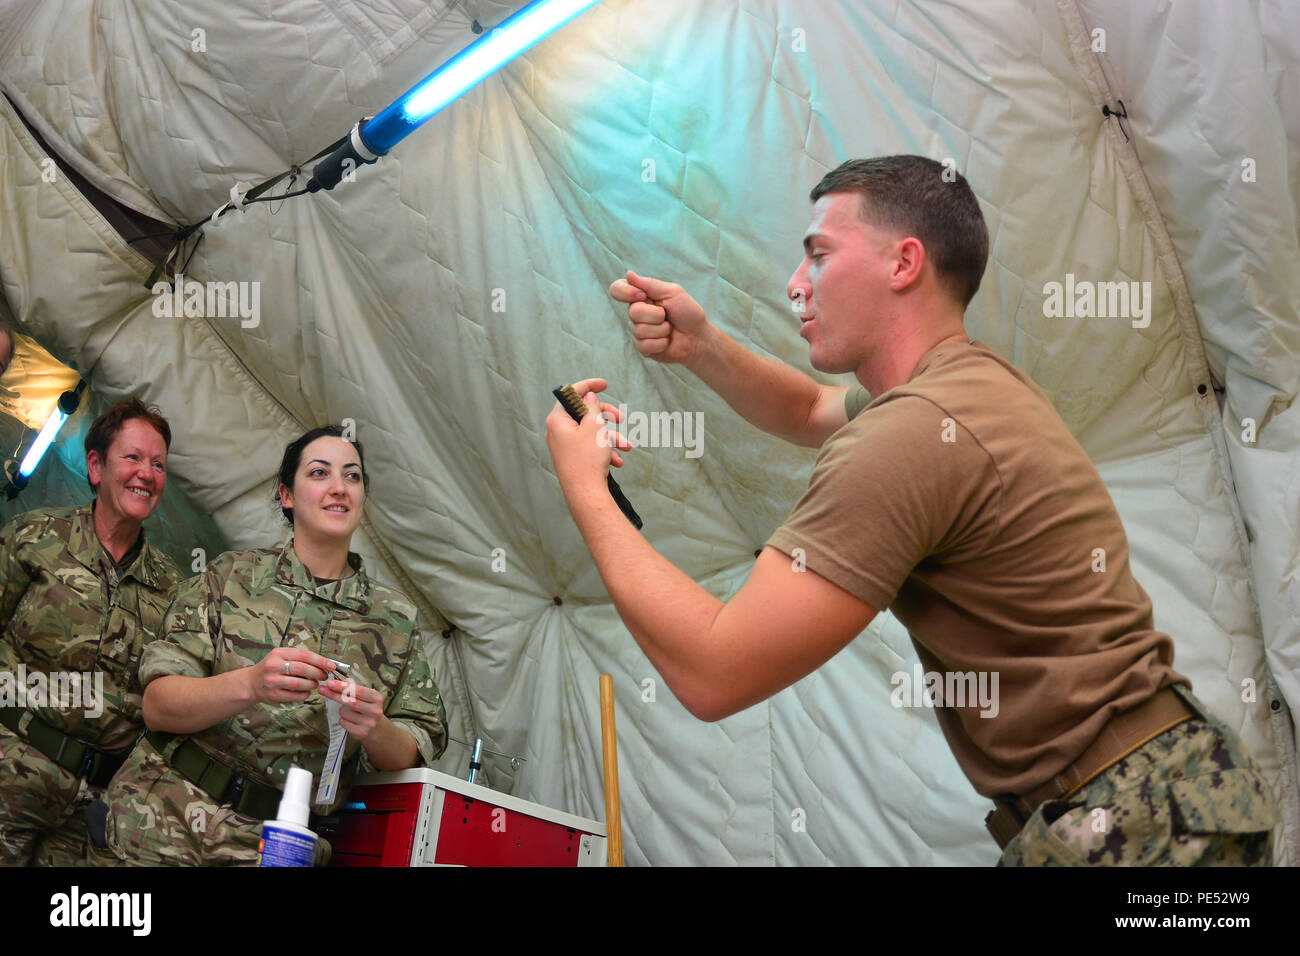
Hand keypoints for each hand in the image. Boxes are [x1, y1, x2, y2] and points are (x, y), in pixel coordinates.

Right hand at [247, 647, 331, 704]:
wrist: (251, 682)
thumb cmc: (271, 668)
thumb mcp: (281, 656)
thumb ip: (299, 658)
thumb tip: (323, 662)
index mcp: (279, 653)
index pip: (304, 655)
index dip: (320, 660)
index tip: (331, 665)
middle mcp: (274, 666)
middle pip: (302, 669)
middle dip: (318, 673)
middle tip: (324, 676)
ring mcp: (272, 681)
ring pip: (298, 683)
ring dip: (311, 684)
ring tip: (315, 684)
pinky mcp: (273, 695)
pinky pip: (293, 696)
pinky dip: (304, 694)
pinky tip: (307, 692)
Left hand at [319, 678, 384, 740]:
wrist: (376, 728)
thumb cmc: (367, 708)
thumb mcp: (365, 696)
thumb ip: (353, 688)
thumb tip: (336, 679)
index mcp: (376, 698)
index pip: (358, 690)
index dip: (343, 686)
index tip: (330, 683)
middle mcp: (375, 711)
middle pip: (350, 701)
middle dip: (334, 695)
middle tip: (322, 689)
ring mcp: (369, 723)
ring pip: (344, 713)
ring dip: (341, 710)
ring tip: (348, 711)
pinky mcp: (361, 732)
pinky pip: (343, 722)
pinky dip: (342, 719)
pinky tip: (350, 720)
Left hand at [545, 377, 631, 495]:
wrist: (585, 494)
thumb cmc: (587, 459)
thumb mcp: (594, 426)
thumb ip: (592, 407)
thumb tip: (588, 396)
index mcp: (557, 419)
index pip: (572, 393)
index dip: (589, 385)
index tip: (605, 384)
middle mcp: (557, 431)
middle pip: (584, 413)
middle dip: (606, 417)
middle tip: (620, 417)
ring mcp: (564, 446)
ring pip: (591, 433)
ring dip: (611, 437)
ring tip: (626, 446)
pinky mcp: (572, 459)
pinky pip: (590, 448)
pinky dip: (605, 450)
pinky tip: (617, 461)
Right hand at [609, 270, 708, 365]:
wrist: (698, 337)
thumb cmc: (687, 312)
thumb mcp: (672, 292)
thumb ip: (649, 284)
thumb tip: (628, 273)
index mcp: (641, 296)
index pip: (617, 289)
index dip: (625, 292)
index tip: (642, 295)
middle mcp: (636, 313)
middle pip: (632, 312)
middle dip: (655, 315)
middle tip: (667, 316)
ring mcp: (638, 331)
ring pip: (639, 330)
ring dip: (661, 330)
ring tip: (669, 329)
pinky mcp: (642, 347)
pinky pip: (644, 345)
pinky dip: (661, 343)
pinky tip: (666, 341)